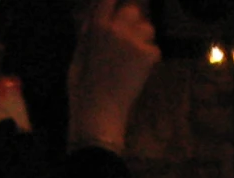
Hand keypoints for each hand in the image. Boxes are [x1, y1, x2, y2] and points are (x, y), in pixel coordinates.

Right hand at [67, 0, 158, 154]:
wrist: (99, 110)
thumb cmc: (83, 87)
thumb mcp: (78, 55)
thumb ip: (87, 34)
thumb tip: (92, 21)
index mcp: (96, 26)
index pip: (108, 0)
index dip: (114, 3)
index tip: (117, 7)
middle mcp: (116, 29)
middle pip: (132, 11)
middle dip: (131, 22)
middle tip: (129, 40)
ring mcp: (133, 42)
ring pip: (148, 28)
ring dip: (143, 38)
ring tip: (134, 56)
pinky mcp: (147, 56)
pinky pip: (155, 50)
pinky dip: (150, 59)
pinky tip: (139, 71)